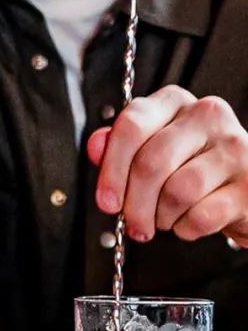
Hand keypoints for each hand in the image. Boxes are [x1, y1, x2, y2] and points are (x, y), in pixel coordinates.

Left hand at [89, 86, 247, 243]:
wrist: (242, 193)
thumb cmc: (192, 169)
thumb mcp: (153, 152)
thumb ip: (121, 147)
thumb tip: (97, 146)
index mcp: (176, 103)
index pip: (132, 125)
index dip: (112, 169)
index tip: (106, 201)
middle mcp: (208, 116)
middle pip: (152, 162)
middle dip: (135, 203)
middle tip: (133, 224)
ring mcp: (235, 148)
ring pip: (178, 191)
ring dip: (163, 216)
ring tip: (165, 219)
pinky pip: (203, 215)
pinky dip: (187, 228)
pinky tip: (189, 223)